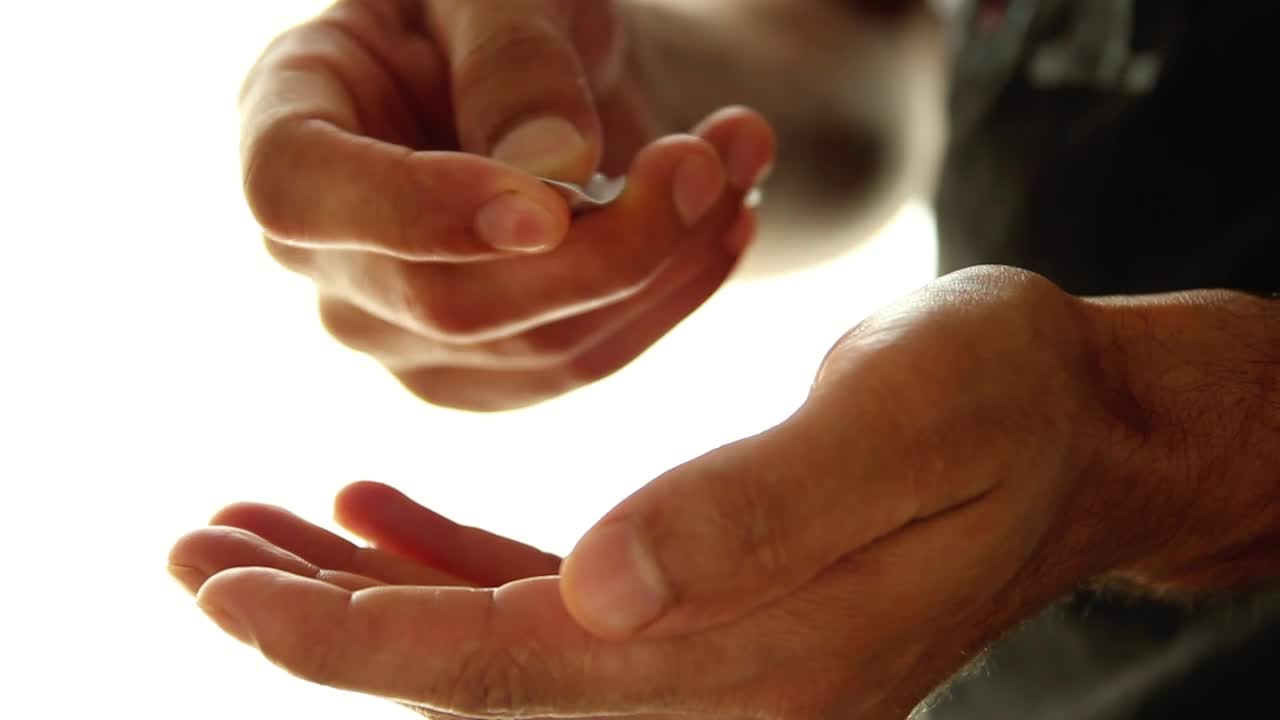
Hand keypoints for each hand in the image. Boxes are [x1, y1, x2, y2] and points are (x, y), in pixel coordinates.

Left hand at [178, 267, 1158, 718]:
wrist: (1080, 424)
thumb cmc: (1002, 399)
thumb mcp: (898, 426)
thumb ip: (753, 513)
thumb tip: (597, 591)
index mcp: (758, 659)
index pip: (505, 664)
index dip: (351, 628)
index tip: (226, 584)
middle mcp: (725, 688)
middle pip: (475, 668)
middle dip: (325, 616)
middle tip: (199, 555)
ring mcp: (717, 659)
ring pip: (495, 634)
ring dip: (370, 588)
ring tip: (259, 532)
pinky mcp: (713, 609)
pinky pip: (549, 604)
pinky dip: (455, 561)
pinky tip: (379, 518)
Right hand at [243, 0, 775, 409]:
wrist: (542, 69)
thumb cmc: (496, 7)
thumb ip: (512, 63)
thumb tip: (552, 177)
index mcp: (289, 129)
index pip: (301, 199)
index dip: (420, 214)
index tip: (549, 205)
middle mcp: (328, 256)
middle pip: (451, 302)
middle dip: (607, 242)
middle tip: (710, 155)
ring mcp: (401, 333)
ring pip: (543, 346)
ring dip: (668, 259)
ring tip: (737, 157)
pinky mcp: (485, 372)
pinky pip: (589, 360)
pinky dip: (674, 294)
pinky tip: (725, 223)